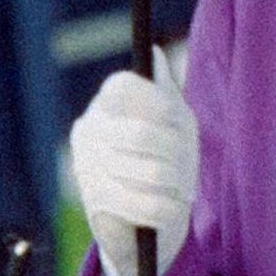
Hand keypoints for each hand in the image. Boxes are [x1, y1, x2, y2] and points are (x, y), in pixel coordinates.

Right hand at [70, 45, 198, 275]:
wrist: (145, 221)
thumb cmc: (164, 161)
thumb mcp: (174, 123)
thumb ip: (165, 92)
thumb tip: (154, 54)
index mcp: (107, 104)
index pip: (121, 85)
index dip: (154, 99)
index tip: (175, 115)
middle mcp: (89, 129)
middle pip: (141, 133)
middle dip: (176, 153)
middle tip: (189, 166)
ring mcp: (87, 165)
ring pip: (150, 172)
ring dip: (177, 184)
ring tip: (181, 190)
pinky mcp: (94, 200)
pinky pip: (146, 204)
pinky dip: (168, 210)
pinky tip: (171, 209)